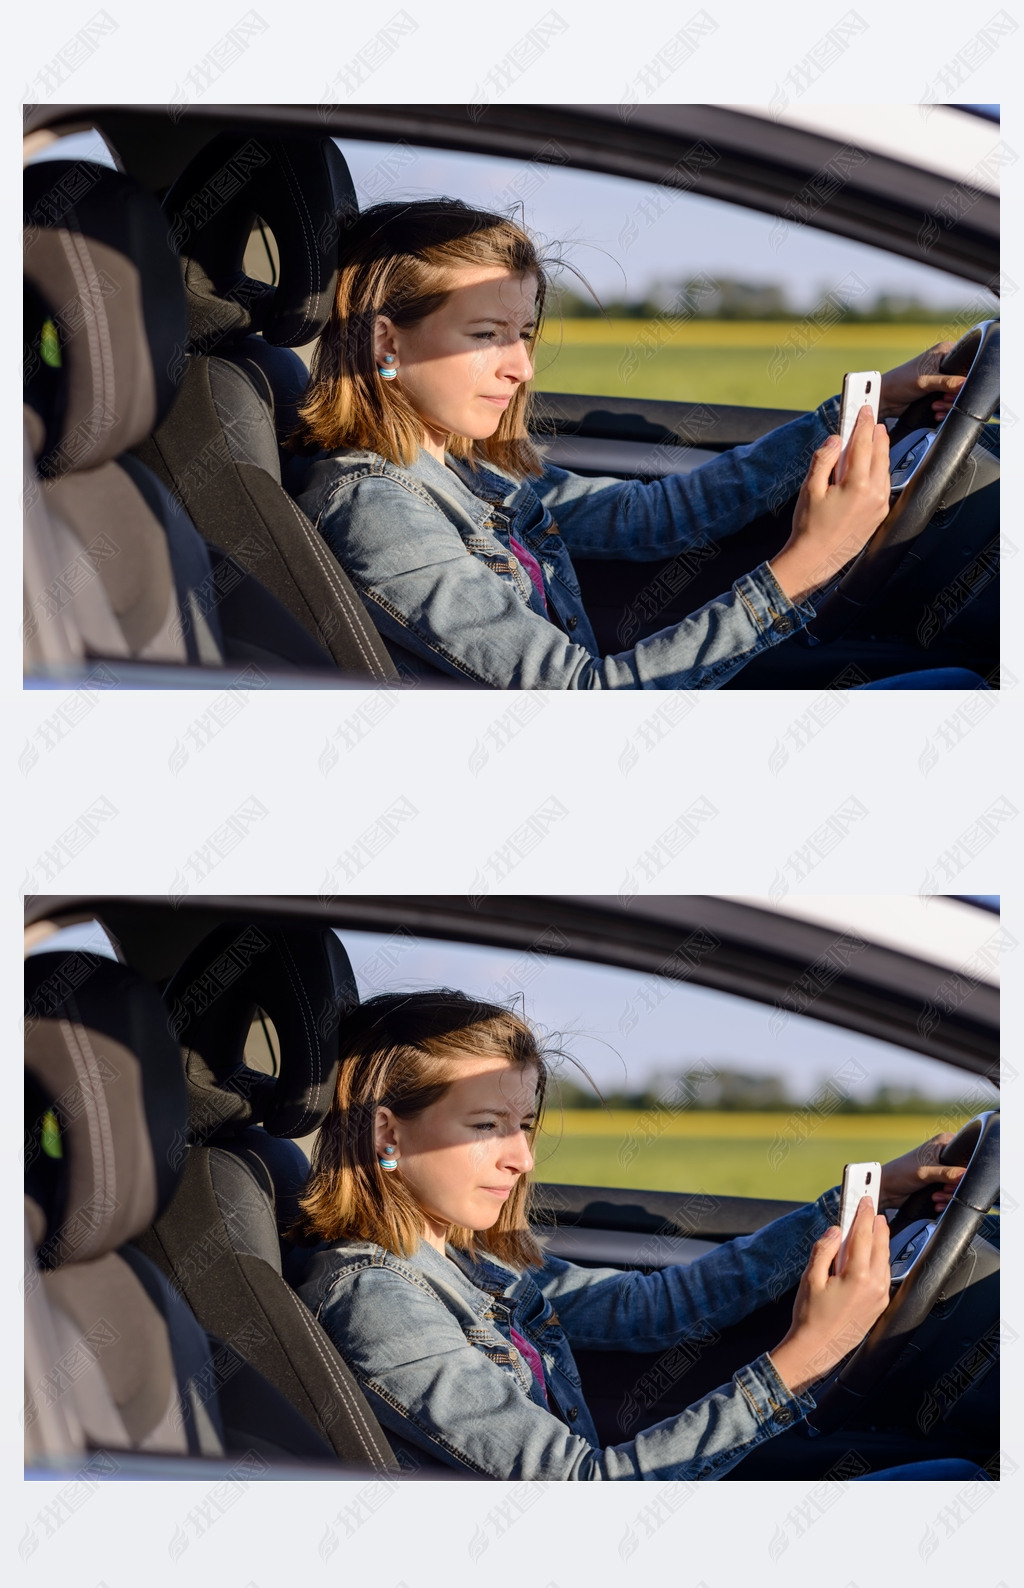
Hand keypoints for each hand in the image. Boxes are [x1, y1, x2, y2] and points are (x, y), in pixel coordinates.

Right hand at [768, 404, 890, 603]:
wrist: (815, 559)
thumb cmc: (809, 528)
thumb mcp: (810, 489)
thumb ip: (823, 459)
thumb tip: (835, 440)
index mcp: (857, 485)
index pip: (863, 443)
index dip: (863, 422)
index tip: (864, 408)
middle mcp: (874, 493)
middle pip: (880, 452)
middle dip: (875, 432)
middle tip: (870, 418)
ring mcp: (880, 504)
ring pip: (885, 467)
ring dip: (879, 449)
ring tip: (871, 437)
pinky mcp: (880, 513)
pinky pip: (884, 483)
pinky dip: (879, 468)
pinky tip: (870, 464)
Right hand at [769, 1198, 890, 1395]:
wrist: (816, 1349)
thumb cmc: (810, 1317)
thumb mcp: (810, 1278)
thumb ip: (824, 1250)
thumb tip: (835, 1231)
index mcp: (857, 1276)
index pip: (863, 1235)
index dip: (863, 1213)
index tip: (864, 1199)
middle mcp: (874, 1285)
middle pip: (880, 1244)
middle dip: (876, 1223)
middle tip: (871, 1208)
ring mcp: (880, 1296)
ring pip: (885, 1259)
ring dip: (880, 1240)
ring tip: (872, 1226)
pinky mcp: (880, 1305)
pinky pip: (885, 1274)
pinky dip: (880, 1258)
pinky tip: (872, 1253)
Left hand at [878, 341, 965, 421]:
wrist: (886, 399)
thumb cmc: (900, 382)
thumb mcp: (925, 381)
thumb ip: (947, 382)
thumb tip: (965, 384)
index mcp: (945, 352)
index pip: (967, 362)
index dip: (965, 377)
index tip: (956, 388)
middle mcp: (945, 363)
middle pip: (964, 381)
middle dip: (954, 395)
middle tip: (943, 399)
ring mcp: (942, 379)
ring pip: (958, 394)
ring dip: (948, 404)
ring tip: (935, 406)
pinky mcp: (938, 392)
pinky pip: (950, 402)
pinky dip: (944, 409)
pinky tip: (936, 411)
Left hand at [878, 1132, 965, 1212]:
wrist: (888, 1190)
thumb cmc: (900, 1173)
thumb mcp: (925, 1172)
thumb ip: (947, 1173)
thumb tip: (965, 1175)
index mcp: (944, 1143)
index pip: (966, 1153)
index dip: (966, 1169)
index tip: (957, 1179)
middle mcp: (945, 1155)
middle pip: (965, 1173)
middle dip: (955, 1187)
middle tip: (943, 1189)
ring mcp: (944, 1170)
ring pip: (960, 1186)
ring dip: (949, 1196)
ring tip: (935, 1196)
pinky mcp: (941, 1184)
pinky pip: (952, 1194)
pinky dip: (946, 1201)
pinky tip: (936, 1202)